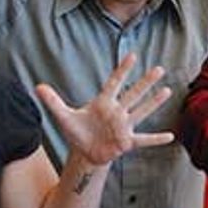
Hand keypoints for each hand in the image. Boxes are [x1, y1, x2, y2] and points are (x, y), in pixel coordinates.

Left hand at [35, 54, 172, 166]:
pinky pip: (144, 139)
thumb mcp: (63, 116)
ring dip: (154, 102)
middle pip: (133, 94)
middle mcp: (117, 111)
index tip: (132, 55)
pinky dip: (156, 139)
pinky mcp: (127, 142)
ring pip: (142, 111)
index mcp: (103, 102)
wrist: (85, 152)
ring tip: (167, 90)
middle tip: (159, 68)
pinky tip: (170, 136)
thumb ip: (52, 101)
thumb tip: (37, 87)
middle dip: (145, 82)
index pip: (114, 82)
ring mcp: (124, 126)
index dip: (122, 70)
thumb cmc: (77, 131)